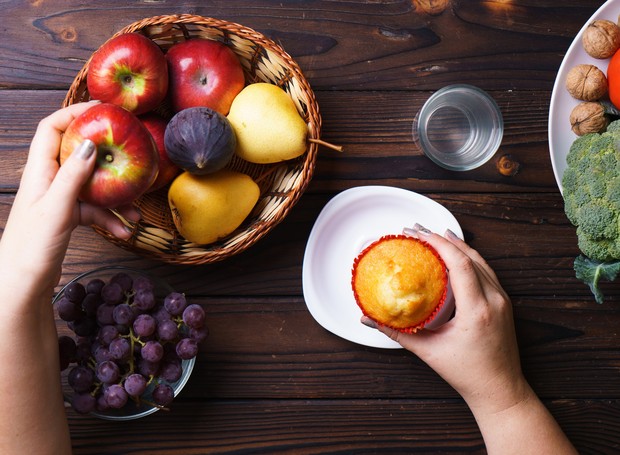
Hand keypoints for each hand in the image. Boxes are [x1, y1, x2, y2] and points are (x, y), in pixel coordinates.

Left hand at [0, 101, 138, 295]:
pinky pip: (95, 208)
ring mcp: (60, 198)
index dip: (74, 113)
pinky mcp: (69, 215)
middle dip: (105, 153)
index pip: (52, 128)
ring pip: (92, 183)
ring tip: (135, 209)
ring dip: (115, 194)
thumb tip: (90, 143)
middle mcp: (49, 179)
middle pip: (78, 153)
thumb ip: (72, 176)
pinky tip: (123, 230)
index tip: (103, 110)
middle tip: (129, 147)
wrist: (23, 282)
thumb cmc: (31, 245)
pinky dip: (110, 218)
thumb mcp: (56, 208)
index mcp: (39, 171)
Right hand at [362, 224, 526, 413]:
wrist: (501, 390)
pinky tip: (457, 254)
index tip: (417, 235)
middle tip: (418, 231)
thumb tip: (369, 319)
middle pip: (470, 256)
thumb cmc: (468, 374)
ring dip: (457, 245)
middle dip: (443, 239)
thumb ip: (397, 332)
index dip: (437, 244)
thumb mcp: (428, 351)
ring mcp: (503, 300)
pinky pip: (487, 271)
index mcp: (478, 310)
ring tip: (434, 236)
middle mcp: (495, 300)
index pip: (459, 263)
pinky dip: (470, 258)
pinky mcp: (505, 303)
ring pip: (481, 261)